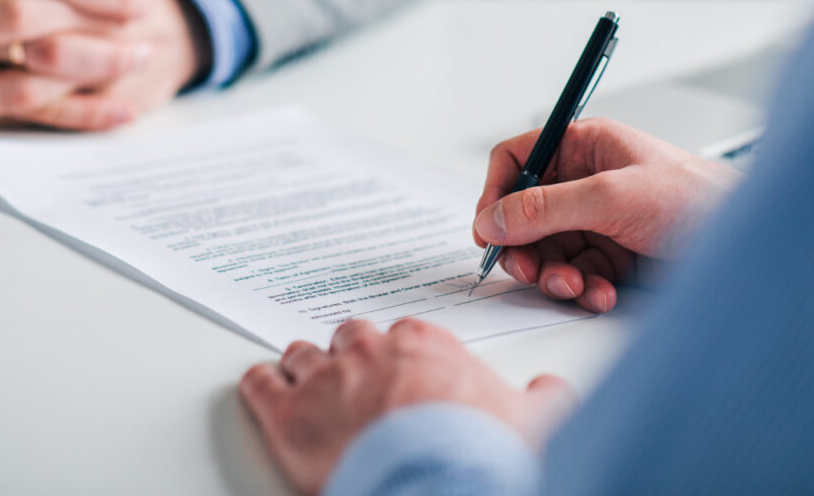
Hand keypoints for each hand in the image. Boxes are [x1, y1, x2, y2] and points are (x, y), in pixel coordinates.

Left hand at [240, 319, 576, 494]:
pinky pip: (261, 384)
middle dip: (349, 354)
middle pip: (349, 336)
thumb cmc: (481, 451)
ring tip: (302, 379)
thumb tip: (552, 390)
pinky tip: (262, 388)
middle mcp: (369, 351)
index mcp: (424, 345)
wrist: (439, 484)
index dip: (396, 353)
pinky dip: (261, 386)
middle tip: (351, 375)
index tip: (397, 365)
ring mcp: (325, 379)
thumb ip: (543, 398)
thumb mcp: (535, 422)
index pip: (402, 332)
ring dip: (303, 366)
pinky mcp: (287, 415)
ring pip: (301, 355)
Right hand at [472, 118, 742, 312]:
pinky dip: (583, 289)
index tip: (489, 229)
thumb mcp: (611, 197)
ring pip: (549, 250)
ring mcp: (600, 220)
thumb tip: (493, 218)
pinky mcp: (615, 255)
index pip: (518, 159)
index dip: (496, 192)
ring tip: (574, 286)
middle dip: (526, 247)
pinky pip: (577, 274)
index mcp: (586, 146)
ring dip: (555, 274)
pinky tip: (601, 293)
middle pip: (526, 214)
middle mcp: (587, 180)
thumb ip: (546, 207)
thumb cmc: (697, 198)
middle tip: (528, 270)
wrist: (751, 244)